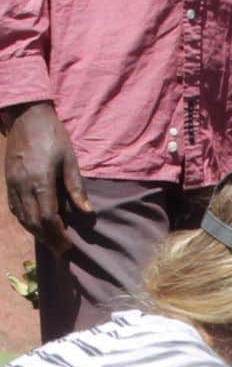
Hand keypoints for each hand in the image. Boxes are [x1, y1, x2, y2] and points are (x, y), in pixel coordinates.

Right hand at [4, 101, 91, 252]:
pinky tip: (36, 225)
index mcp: (40, 180)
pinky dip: (25, 219)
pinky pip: (14, 206)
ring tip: (51, 241)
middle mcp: (22, 184)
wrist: (26, 115)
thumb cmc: (53, 136)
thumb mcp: (70, 160)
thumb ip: (77, 188)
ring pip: (21, 216)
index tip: (69, 246)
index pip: (47, 217)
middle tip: (61, 251)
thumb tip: (88, 213)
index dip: (58, 235)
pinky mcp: (8, 179)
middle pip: (32, 221)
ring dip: (36, 232)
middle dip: (47, 239)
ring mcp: (12, 182)